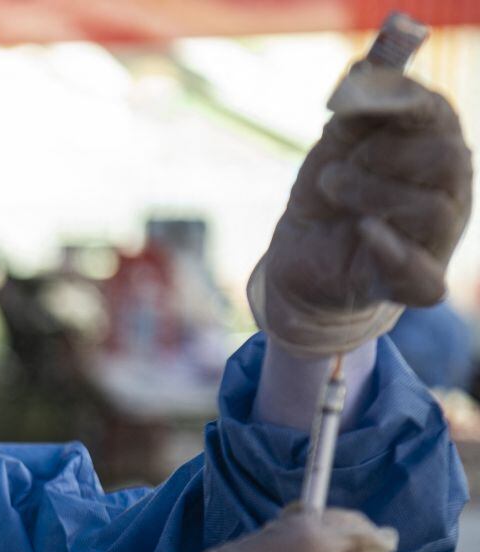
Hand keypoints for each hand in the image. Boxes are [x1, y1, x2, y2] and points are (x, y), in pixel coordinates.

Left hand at [250, 70, 472, 356]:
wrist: (301, 255)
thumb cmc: (330, 195)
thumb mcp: (336, 146)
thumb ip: (357, 109)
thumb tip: (364, 70)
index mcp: (433, 150)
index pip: (438, 115)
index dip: (399, 104)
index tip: (351, 107)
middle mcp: (448, 192)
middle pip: (448, 159)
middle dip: (386, 154)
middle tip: (340, 166)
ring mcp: (437, 240)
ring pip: (435, 210)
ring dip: (371, 193)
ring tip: (332, 188)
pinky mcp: (413, 283)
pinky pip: (424, 277)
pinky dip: (394, 252)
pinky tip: (365, 230)